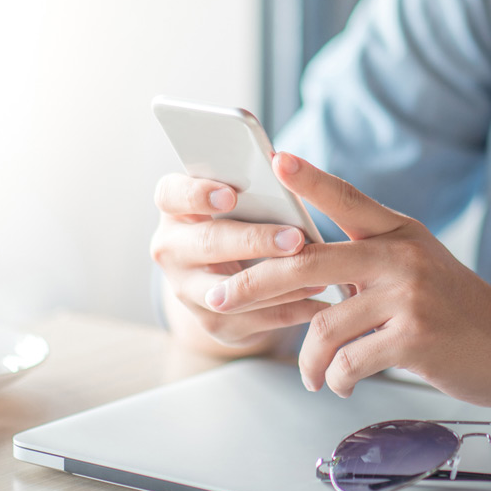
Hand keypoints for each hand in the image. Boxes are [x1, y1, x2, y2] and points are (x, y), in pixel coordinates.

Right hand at [150, 172, 331, 348]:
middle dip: (254, 241)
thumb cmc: (240, 221)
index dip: (197, 194)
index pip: (171, 195)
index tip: (230, 196)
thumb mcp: (238, 201)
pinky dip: (289, 309)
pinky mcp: (212, 322)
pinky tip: (319, 302)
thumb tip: (288, 169)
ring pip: (228, 290)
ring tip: (317, 274)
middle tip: (294, 239)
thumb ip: (253, 188)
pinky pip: (253, 318)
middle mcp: (171, 249)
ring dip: (276, 283)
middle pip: (207, 243)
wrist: (228, 277)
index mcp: (175, 209)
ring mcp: (186, 290)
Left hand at [204, 153, 490, 401]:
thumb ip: (368, 260)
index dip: (310, 178)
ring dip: (308, 360)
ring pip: (324, 325)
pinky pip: (350, 361)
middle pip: (306, 262)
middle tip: (219, 300)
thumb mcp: (417, 266)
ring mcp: (409, 295)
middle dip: (252, 283)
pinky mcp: (416, 338)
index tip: (275, 159)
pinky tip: (341, 384)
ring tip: (311, 375)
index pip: (347, 197)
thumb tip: (301, 268)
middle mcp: (401, 255)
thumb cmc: (457, 310)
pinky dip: (337, 379)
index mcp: (399, 232)